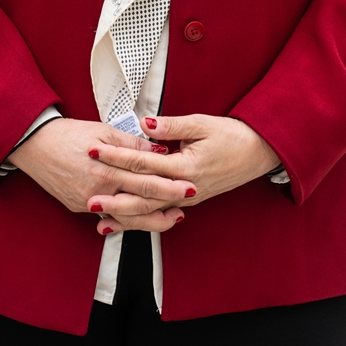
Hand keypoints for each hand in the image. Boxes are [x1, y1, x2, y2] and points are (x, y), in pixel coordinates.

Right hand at [7, 118, 194, 233]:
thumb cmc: (68, 134)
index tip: (189, 183)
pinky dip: (127, 220)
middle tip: (188, 201)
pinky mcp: (79, 207)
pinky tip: (142, 219)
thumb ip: (131, 144)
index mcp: (107, 169)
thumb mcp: (103, 131)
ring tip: (172, 218)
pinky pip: (109, 217)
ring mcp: (88, 202)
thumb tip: (158, 152)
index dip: (170, 183)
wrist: (34, 145)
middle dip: (167, 203)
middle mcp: (99, 190)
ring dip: (151, 220)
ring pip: (127, 217)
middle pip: (140, 201)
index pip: (146, 179)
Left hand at [88, 114, 279, 233]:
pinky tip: (121, 221)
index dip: (117, 157)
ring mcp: (186, 198)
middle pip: (143, 195)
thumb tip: (144, 124)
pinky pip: (159, 212)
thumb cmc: (232, 136)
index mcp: (186, 166)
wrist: (258, 153)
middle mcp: (185, 188)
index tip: (94, 151)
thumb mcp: (202, 124)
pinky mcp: (188, 200)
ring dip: (123, 214)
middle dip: (113, 195)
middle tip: (87, 196)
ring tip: (97, 217)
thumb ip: (171, 126)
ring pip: (150, 210)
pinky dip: (139, 217)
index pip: (144, 163)